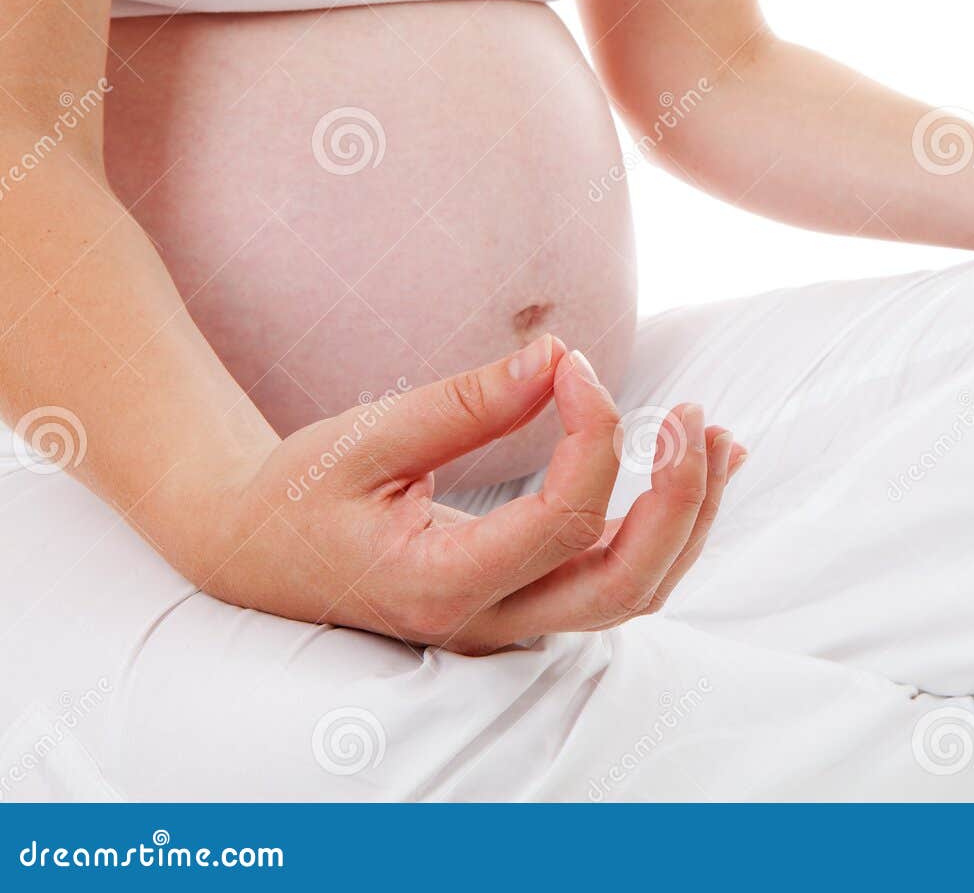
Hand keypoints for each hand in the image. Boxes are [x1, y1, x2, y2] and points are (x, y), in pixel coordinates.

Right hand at [199, 337, 741, 653]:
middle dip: (679, 500)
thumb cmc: (299, 493)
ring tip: (716, 436)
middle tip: (692, 417)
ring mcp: (513, 622)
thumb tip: (559, 355)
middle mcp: (488, 621)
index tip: (574, 367)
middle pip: (625, 584)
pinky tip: (699, 468)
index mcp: (440, 584)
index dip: (594, 434)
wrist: (254, 554)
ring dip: (690, 519)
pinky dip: (669, 528)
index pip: (564, 521)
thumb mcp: (365, 438)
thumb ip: (465, 403)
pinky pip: (618, 580)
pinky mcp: (526, 601)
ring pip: (635, 593)